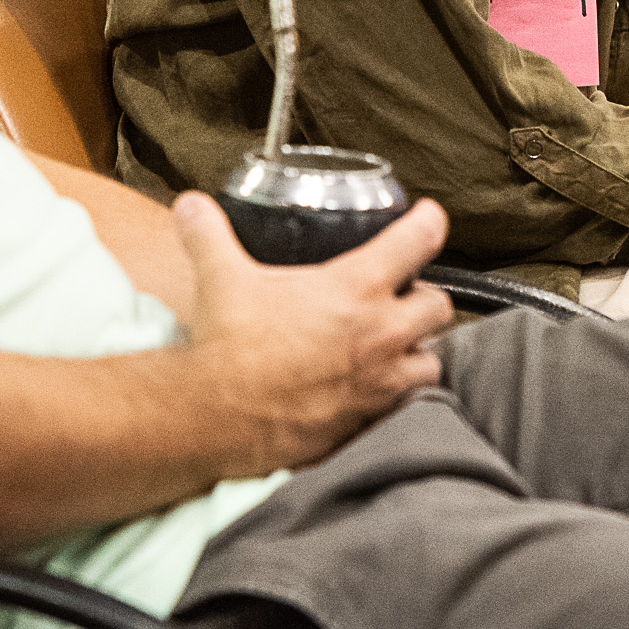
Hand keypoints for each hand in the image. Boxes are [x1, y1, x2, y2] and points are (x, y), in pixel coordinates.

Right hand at [171, 192, 449, 476]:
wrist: (215, 420)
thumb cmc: (227, 348)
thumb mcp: (220, 277)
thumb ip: (209, 234)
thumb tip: (190, 205)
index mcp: (355, 289)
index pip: (417, 242)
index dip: (428, 223)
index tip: (429, 218)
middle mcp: (380, 334)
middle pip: (438, 306)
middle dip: (424, 298)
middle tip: (401, 296)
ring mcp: (379, 384)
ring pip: (429, 362)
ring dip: (416, 353)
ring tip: (393, 348)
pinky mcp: (367, 423)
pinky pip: (402, 408)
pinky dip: (394, 399)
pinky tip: (370, 392)